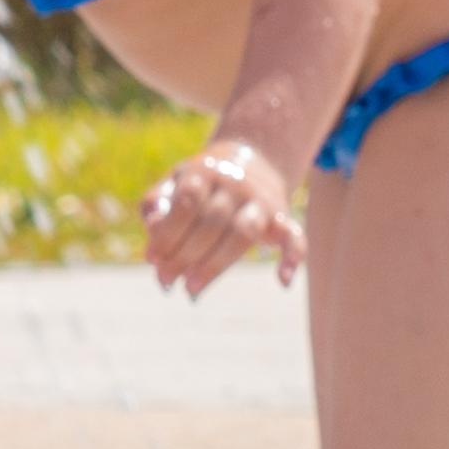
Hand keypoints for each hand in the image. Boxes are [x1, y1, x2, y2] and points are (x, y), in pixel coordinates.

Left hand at [144, 134, 305, 295]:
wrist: (252, 159)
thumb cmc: (201, 183)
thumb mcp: (173, 184)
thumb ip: (156, 207)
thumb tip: (153, 249)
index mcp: (204, 171)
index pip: (187, 204)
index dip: (167, 234)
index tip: (153, 260)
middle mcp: (236, 183)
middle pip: (212, 222)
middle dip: (184, 256)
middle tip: (165, 281)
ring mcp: (263, 199)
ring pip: (245, 232)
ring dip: (216, 263)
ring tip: (192, 289)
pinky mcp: (283, 217)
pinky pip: (295, 237)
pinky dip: (293, 258)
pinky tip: (282, 281)